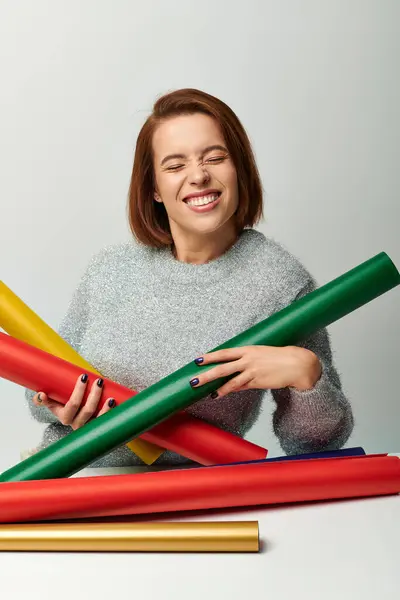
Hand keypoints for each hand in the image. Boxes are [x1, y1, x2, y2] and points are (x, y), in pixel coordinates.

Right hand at [32, 374, 115, 429]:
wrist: (75, 417)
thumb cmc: (64, 405)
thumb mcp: (53, 403)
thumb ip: (43, 400)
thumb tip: (40, 395)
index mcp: (65, 417)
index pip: (72, 405)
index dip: (78, 392)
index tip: (83, 377)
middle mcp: (77, 424)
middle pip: (86, 410)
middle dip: (94, 394)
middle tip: (98, 380)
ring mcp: (88, 427)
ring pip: (98, 419)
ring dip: (105, 408)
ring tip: (110, 397)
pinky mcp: (98, 428)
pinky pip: (106, 423)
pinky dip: (110, 414)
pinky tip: (114, 405)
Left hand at [190, 345, 321, 397]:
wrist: (297, 364)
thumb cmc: (279, 358)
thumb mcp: (260, 355)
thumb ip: (246, 361)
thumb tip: (234, 371)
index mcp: (248, 349)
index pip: (224, 353)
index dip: (210, 356)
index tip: (197, 360)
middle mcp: (248, 359)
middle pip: (222, 366)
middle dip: (206, 373)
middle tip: (193, 379)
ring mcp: (252, 370)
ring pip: (229, 379)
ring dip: (214, 385)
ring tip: (202, 390)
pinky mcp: (257, 381)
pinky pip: (239, 386)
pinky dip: (227, 390)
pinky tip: (218, 394)